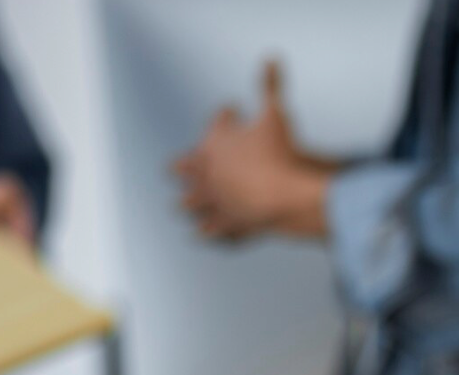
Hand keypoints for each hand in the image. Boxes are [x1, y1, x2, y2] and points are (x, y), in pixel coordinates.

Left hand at [171, 60, 329, 240]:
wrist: (286, 192)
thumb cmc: (279, 152)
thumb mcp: (275, 114)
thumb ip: (270, 86)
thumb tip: (270, 57)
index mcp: (217, 142)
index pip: (217, 124)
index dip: (225, 115)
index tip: (229, 110)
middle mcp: (210, 172)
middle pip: (191, 167)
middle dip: (183, 166)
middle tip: (172, 167)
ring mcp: (217, 199)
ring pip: (195, 201)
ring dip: (188, 202)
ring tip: (179, 206)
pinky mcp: (228, 222)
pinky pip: (214, 227)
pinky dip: (208, 230)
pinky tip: (201, 234)